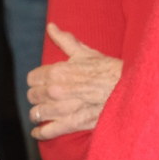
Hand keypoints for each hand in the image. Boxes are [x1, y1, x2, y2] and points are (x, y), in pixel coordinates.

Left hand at [27, 22, 122, 140]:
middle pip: (32, 96)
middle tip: (42, 97)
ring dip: (38, 113)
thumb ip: (64, 40)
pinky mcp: (72, 124)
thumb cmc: (107, 69)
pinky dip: (41, 133)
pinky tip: (38, 132)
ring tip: (41, 113)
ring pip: (37, 113)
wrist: (126, 88)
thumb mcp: (85, 52)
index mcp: (57, 71)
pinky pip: (48, 132)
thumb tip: (50, 26)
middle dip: (36, 96)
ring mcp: (62, 109)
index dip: (36, 80)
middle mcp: (55, 91)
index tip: (40, 83)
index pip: (32, 78)